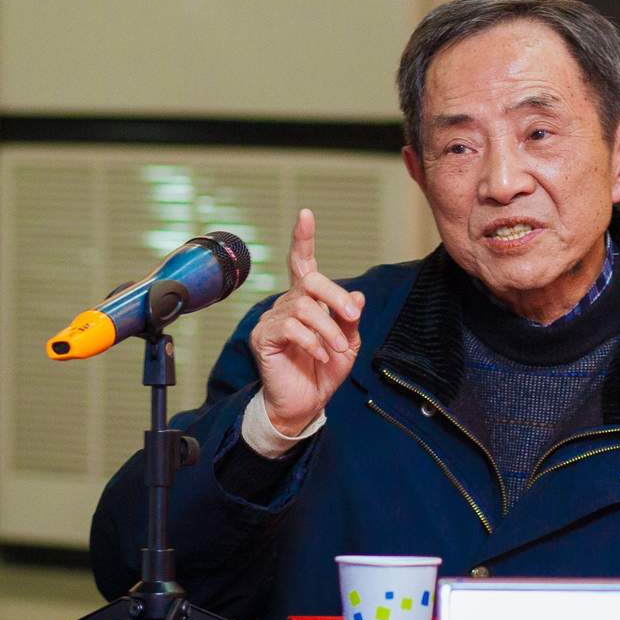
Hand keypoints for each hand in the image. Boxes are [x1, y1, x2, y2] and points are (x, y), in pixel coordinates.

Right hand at [249, 208, 364, 436]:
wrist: (304, 405)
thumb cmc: (322, 372)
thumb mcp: (347, 345)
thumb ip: (349, 320)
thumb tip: (356, 296)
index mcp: (306, 300)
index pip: (302, 263)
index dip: (303, 238)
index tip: (306, 214)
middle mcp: (286, 304)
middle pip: (309, 281)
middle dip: (335, 297)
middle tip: (352, 319)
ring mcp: (272, 319)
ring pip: (303, 307)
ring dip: (327, 328)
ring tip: (336, 349)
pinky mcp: (263, 337)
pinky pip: (289, 328)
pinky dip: (312, 341)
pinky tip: (321, 355)